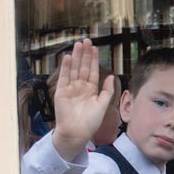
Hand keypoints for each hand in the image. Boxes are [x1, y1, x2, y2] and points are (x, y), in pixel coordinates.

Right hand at [52, 39, 114, 160]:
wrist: (77, 132)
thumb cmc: (90, 122)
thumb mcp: (103, 104)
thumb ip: (107, 90)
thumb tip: (112, 76)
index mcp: (91, 90)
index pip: (92, 71)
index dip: (93, 60)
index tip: (95, 48)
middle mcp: (80, 87)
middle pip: (83, 67)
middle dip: (85, 54)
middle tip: (86, 40)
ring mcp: (70, 89)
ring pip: (74, 69)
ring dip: (76, 57)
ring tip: (78, 44)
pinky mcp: (61, 92)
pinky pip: (64, 77)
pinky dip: (66, 67)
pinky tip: (68, 57)